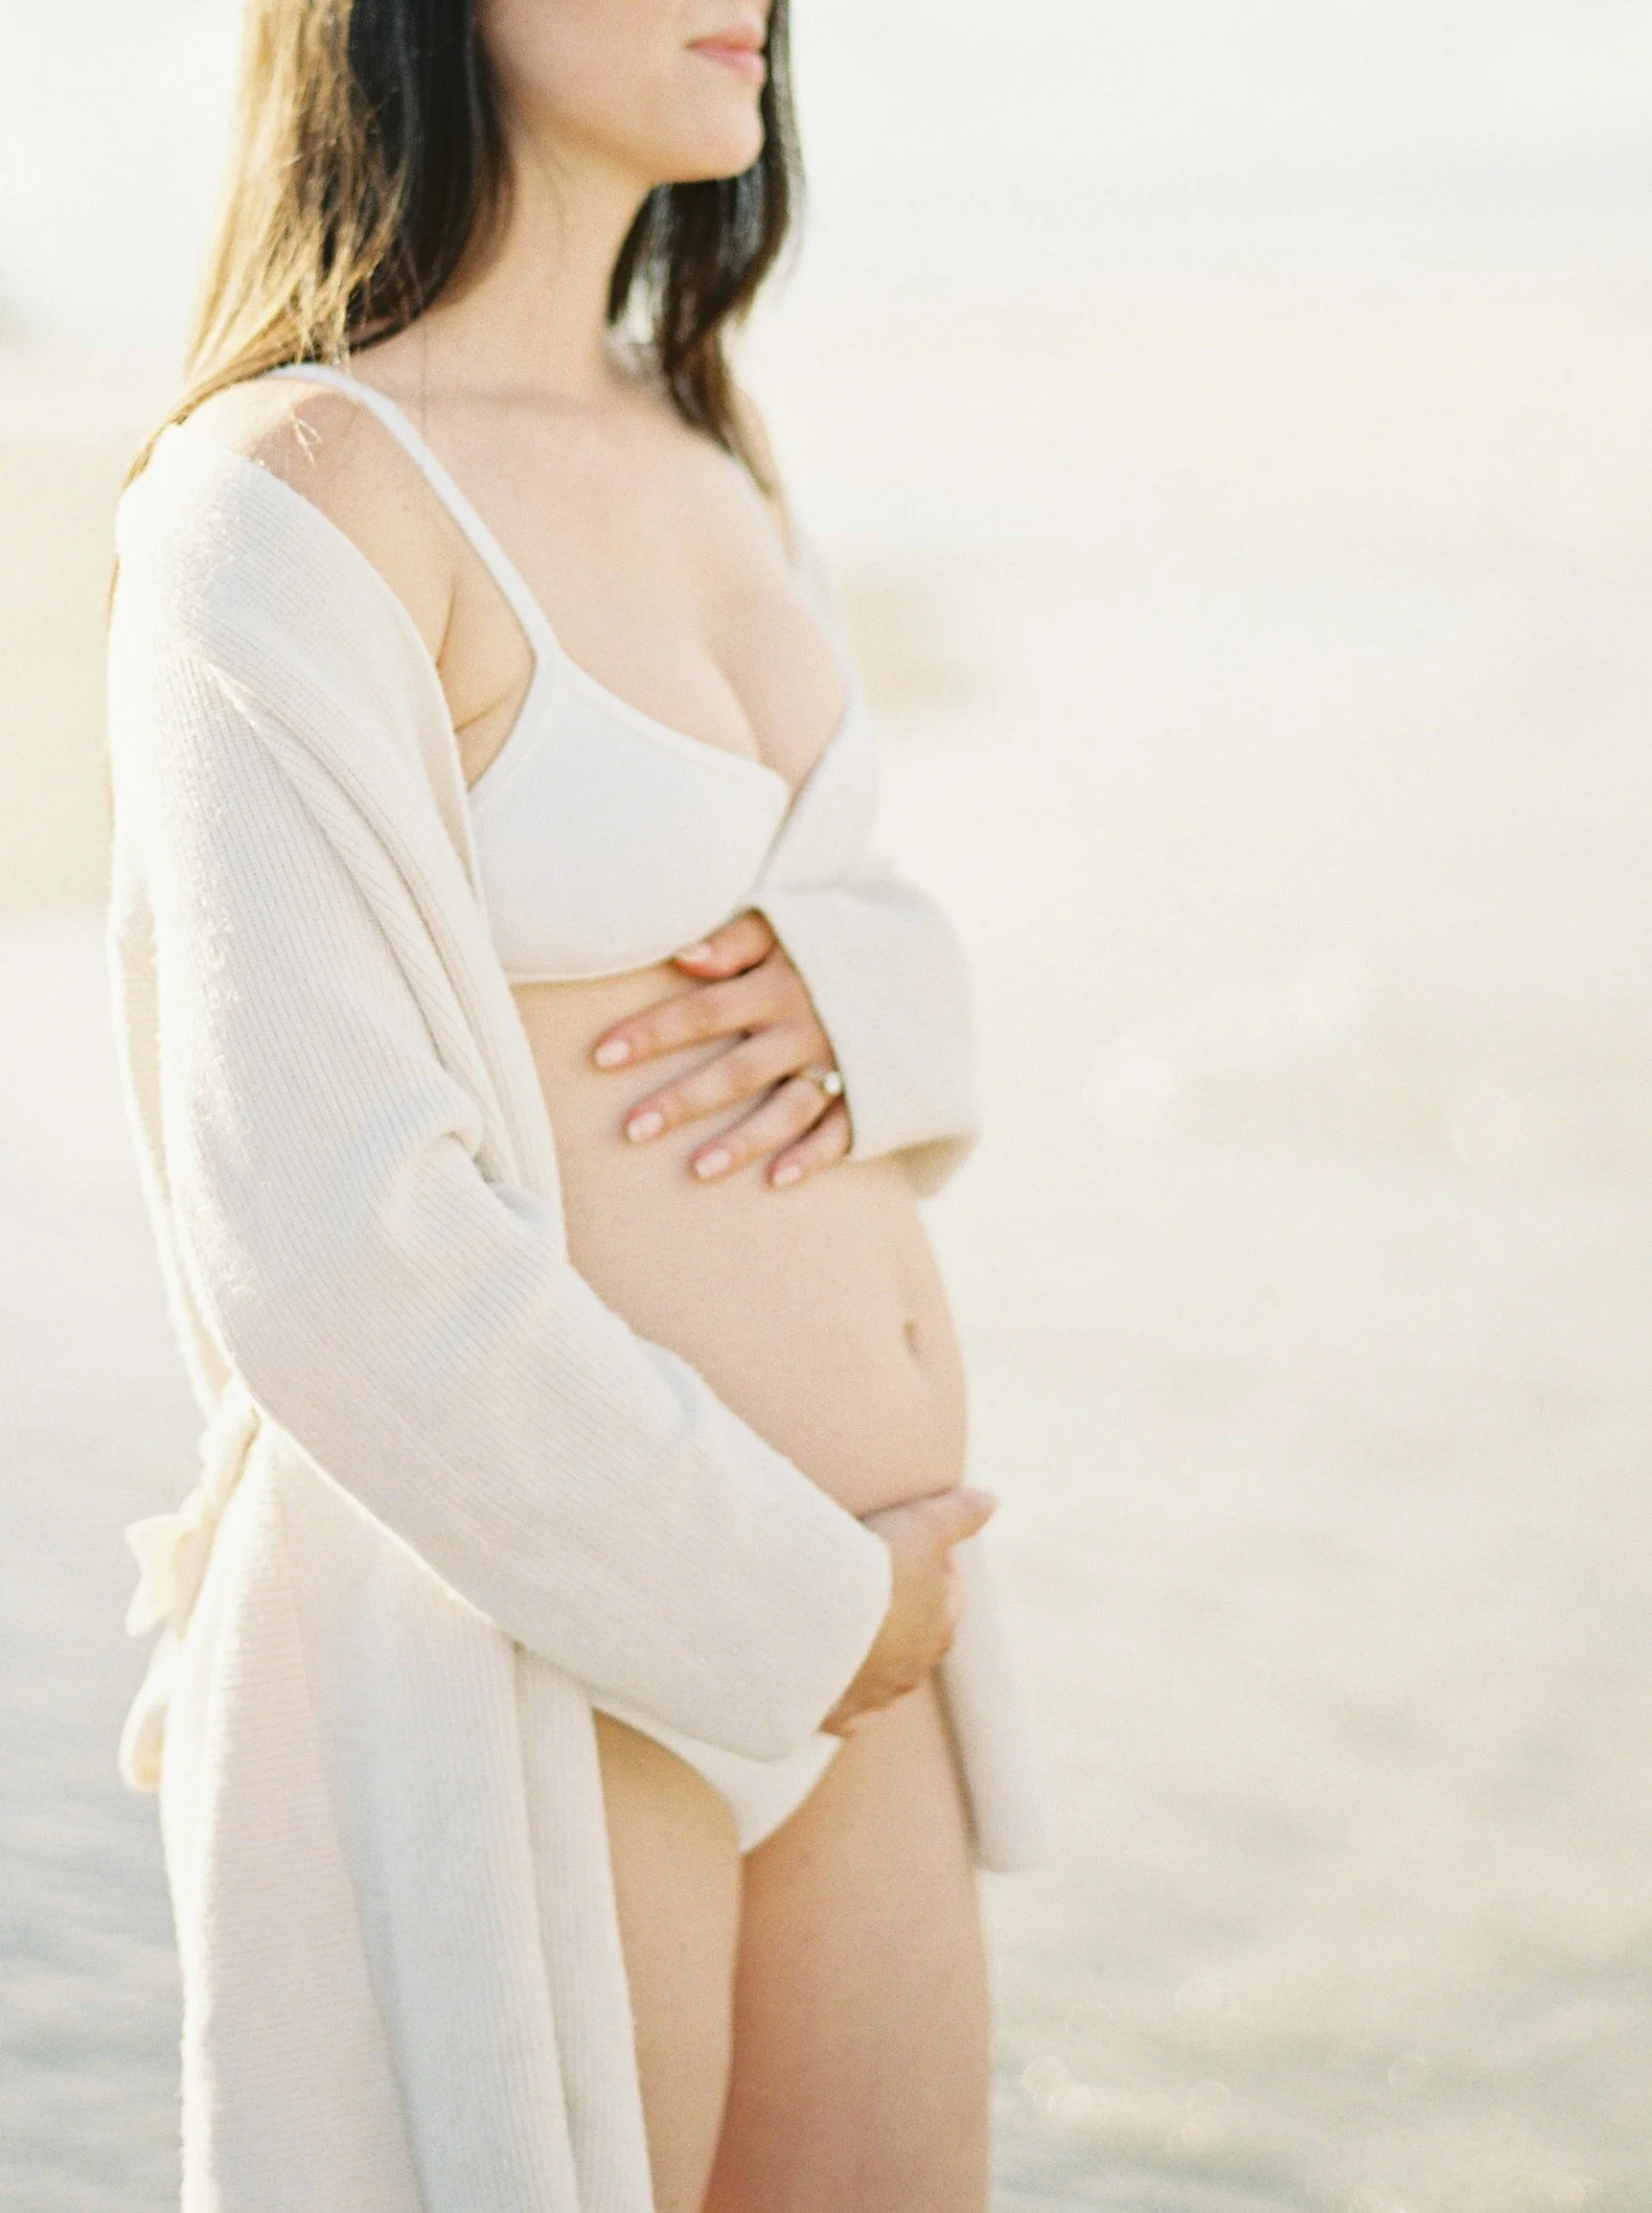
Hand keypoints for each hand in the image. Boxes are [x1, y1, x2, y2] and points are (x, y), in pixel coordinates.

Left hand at [591, 911, 851, 1189]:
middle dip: (683, 1101)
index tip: (601, 1055)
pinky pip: (842, 1131)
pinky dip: (813, 1156)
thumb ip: (735, 939)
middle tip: (631, 1130)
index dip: (653, 1032)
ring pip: (786, 1109)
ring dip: (743, 1141)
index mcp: (778, 986)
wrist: (918, 961)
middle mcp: (806, 1030)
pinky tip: (777, 1181)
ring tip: (696, 1171)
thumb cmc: (828, 945)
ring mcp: (840, 1065)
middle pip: (736, 1070)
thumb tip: (681, 957)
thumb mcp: (787, 926)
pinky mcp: (869, 1093)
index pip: (704, 1011)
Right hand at [819, 1487, 998, 1737]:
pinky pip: (839, 1709)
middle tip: (879, 1586)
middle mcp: (911, 1670)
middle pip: (913, 1643)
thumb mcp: (924, 1526)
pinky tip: (827, 1683)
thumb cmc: (878, 1571)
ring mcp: (871, 1695)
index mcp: (939, 1630)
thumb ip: (958, 1515)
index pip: (948, 1603)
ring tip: (847, 1626)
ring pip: (879, 1678)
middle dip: (902, 1617)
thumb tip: (990, 1499)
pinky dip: (837, 1695)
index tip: (921, 1551)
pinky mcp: (832, 1712)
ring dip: (870, 1655)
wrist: (818, 1620)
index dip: (937, 1573)